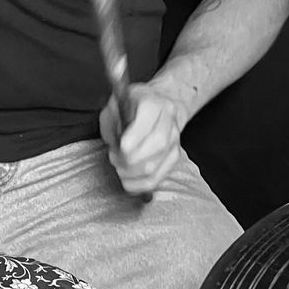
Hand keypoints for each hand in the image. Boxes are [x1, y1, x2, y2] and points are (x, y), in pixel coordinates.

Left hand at [99, 82, 188, 196]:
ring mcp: (175, 139)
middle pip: (157, 145)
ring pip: (158, 164)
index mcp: (152, 103)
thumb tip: (117, 151)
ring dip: (133, 174)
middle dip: (130, 160)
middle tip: (114, 159)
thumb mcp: (113, 107)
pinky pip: (160, 177)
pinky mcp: (174, 156)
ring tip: (119, 168)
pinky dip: (141, 184)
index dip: (131, 141)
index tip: (117, 149)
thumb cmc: (127, 107)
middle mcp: (169, 119)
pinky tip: (128, 181)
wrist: (154, 103)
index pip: (147, 123)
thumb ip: (113, 126)